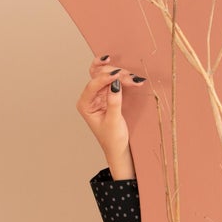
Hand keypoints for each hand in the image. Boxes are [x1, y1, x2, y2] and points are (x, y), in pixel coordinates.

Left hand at [76, 53, 143, 175]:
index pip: (92, 85)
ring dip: (122, 75)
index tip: (118, 75)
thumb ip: (113, 102)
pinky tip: (134, 79)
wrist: (118, 147)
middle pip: (100, 75)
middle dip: (116, 74)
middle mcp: (90, 97)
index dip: (105, 77)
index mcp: (85, 104)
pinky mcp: (108, 93)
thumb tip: (115, 83)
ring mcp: (99, 94)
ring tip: (136, 80)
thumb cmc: (112, 139)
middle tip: (132, 78)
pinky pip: (115, 80)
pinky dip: (124, 78)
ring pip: (108, 75)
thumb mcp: (113, 121)